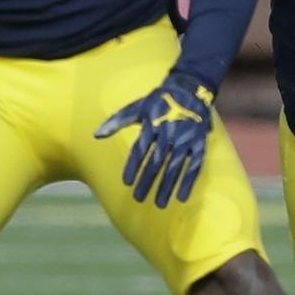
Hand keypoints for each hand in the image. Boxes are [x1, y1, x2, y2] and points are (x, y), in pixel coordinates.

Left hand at [95, 71, 214, 207]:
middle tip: (139, 199)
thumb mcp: (137, 108)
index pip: (140, 151)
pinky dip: (188, 182)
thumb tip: (96, 135)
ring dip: (167, 187)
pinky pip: (194, 166)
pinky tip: (182, 197)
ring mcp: (185, 140)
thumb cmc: (159, 101)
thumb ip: (116, 122)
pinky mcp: (199, 144)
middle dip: (148, 182)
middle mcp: (169, 134)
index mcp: (152, 125)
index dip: (133, 167)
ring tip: (160, 204)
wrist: (190, 90)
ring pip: (174, 168)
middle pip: (156, 163)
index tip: (127, 183)